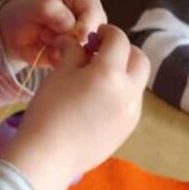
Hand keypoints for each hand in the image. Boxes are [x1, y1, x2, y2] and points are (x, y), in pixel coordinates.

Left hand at [0, 0, 107, 67]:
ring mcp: (85, 34)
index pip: (94, 11)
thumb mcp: (30, 5)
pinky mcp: (80, 52)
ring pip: (90, 49)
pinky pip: (80, 62)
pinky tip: (49, 53)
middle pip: (96, 32)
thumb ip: (50, 9)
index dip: (85, 26)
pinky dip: (64, 61)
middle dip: (74, 40)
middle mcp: (88, 14)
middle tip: (49, 37)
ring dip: (67, 51)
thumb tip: (70, 23)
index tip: (72, 36)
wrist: (12, 34)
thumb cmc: (22, 12)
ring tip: (46, 42)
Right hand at [2, 25, 149, 189]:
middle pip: (140, 59)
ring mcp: (132, 112)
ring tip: (99, 78)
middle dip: (124, 51)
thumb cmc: (48, 111)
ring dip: (125, 73)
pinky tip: (100, 100)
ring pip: (138, 82)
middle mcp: (129, 92)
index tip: (96, 35)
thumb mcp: (60, 73)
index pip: (119, 40)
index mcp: (110, 73)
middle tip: (102, 54)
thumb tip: (83, 44)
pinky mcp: (129, 128)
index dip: (108, 33)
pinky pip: (133, 102)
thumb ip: (77, 52)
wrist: (49, 157)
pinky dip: (123, 93)